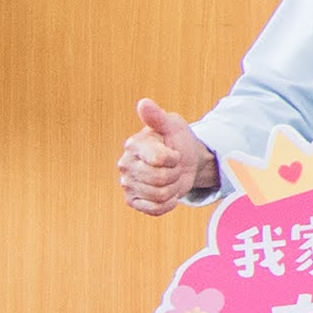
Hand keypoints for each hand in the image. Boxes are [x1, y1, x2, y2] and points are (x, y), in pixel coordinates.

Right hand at [117, 97, 216, 214]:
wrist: (186, 161)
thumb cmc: (177, 140)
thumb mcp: (173, 126)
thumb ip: (158, 117)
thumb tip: (144, 103)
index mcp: (134, 145)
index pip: (159, 160)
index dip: (174, 158)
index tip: (174, 152)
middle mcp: (126, 165)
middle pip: (159, 180)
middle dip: (174, 173)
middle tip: (173, 166)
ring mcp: (128, 184)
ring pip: (159, 195)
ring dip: (173, 188)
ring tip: (170, 177)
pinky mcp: (133, 200)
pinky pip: (154, 209)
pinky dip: (168, 203)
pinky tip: (169, 194)